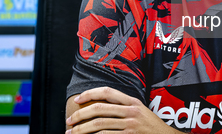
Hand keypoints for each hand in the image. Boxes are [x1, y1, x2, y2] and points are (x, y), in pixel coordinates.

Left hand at [65, 86, 181, 133]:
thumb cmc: (151, 126)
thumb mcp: (140, 111)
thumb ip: (124, 106)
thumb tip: (101, 106)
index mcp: (132, 101)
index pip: (107, 91)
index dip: (90, 93)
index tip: (77, 100)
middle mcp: (131, 111)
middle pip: (99, 109)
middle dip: (80, 115)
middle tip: (69, 121)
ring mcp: (130, 125)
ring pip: (99, 125)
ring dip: (81, 130)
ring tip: (72, 133)